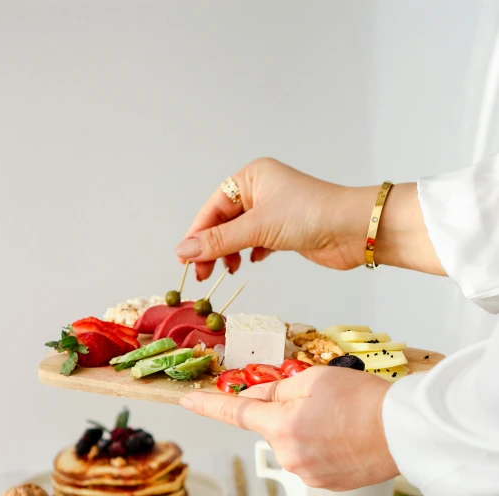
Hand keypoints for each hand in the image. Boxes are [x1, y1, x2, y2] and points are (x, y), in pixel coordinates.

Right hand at [175, 157, 443, 280]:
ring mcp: (274, 211)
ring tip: (226, 271)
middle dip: (212, 247)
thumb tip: (184, 252)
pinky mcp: (286, 231)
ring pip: (240, 234)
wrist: (355, 230)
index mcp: (252, 178)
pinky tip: (249, 263)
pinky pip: (257, 242)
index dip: (198, 233)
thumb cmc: (310, 216)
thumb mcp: (258, 228)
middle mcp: (261, 191)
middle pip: (224, 221)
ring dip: (230, 253)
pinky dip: (250, 253)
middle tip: (202, 274)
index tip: (185, 260)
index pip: (214, 207)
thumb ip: (219, 241)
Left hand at [180, 367, 397, 489]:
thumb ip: (277, 390)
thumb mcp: (314, 379)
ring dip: (306, 430)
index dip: (207, 406)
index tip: (186, 401)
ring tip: (342, 421)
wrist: (404, 432)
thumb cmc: (363, 400)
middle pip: (272, 427)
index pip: (234, 414)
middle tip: (323, 401)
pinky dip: (321, 447)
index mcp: (280, 427)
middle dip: (286, 413)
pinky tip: (346, 439)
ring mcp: (306, 475)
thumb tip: (256, 398)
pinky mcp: (324, 485)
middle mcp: (288, 456)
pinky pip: (310, 459)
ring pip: (293, 443)